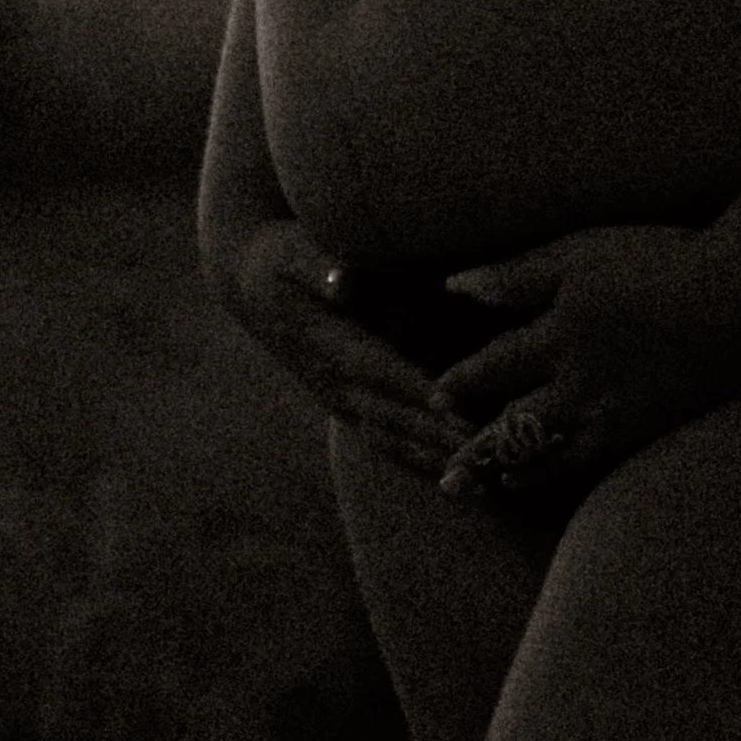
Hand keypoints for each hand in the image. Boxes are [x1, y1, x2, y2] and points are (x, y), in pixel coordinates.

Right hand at [212, 218, 473, 477]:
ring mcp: (341, 401)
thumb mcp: (296, 252)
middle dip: (442, 441)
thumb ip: (320, 268)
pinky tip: (454, 479)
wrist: (248, 282)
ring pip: (393, 443)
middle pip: (395, 419)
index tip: (459, 413)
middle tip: (492, 459)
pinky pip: (385, 444)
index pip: (383, 373)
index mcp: (332, 344)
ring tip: (484, 488)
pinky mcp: (347, 407)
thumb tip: (341, 284)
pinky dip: (420, 464)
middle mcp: (336, 384)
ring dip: (436, 463)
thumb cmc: (283, 258)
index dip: (421, 394)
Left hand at [430, 223, 740, 496]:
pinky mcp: (649, 431)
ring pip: (551, 456)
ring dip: (513, 472)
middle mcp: (581, 387)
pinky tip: (547, 475)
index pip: (496, 367)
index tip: (435, 398)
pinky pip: (590, 462)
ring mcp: (616, 415)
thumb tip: (455, 287)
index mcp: (560, 336)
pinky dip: (559, 472)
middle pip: (514, 429)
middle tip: (446, 479)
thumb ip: (517, 275)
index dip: (463, 384)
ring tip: (489, 485)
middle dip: (476, 453)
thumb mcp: (580, 254)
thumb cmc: (660, 264)